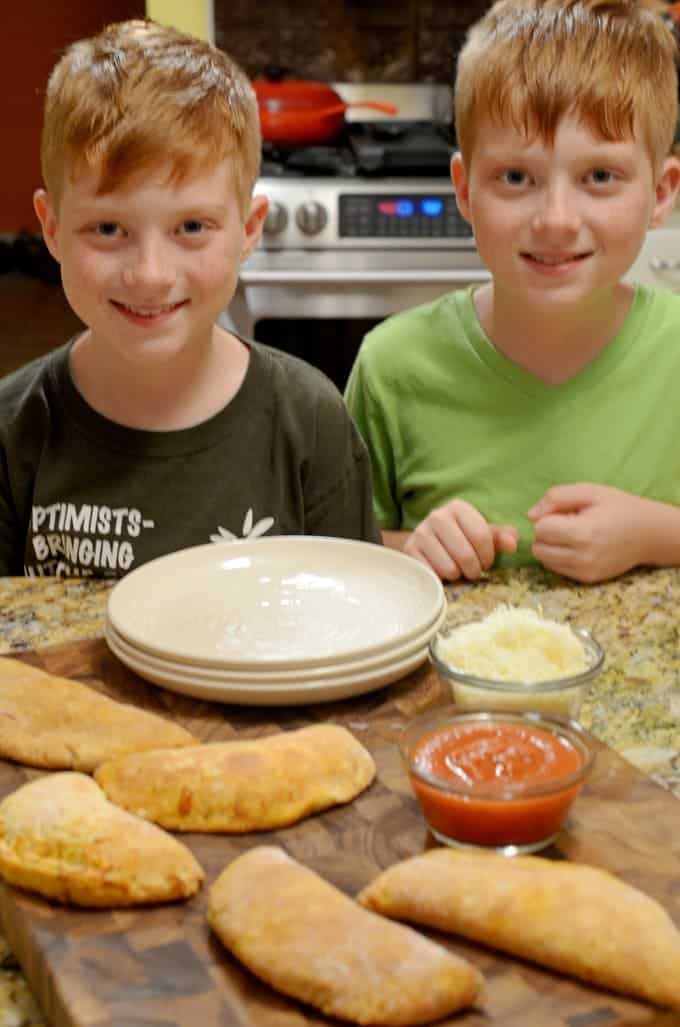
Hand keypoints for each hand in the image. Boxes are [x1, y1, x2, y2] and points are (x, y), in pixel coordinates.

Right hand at [403, 499, 518, 580]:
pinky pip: (433, 575)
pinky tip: (441, 572)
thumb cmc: (460, 539)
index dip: (488, 556)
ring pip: (450, 568)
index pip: (482, 536)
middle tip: (473, 571)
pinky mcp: (409, 551)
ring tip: (457, 570)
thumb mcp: (481, 535)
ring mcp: (420, 533)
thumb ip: (500, 537)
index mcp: (458, 507)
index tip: (487, 562)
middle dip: (474, 570)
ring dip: (457, 576)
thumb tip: (513, 542)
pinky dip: (441, 580)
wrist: (426, 545)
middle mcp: (437, 516)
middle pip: (466, 555)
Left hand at [528, 483, 649, 582]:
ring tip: (571, 536)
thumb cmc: (618, 507)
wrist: (648, 533)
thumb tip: (530, 515)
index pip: (541, 529)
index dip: (548, 517)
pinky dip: (559, 557)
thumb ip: (556, 498)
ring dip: (550, 547)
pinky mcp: (586, 580)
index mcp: (584, 532)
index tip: (565, 513)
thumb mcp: (589, 491)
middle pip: (538, 548)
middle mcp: (583, 557)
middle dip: (545, 534)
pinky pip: (556, 569)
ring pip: (544, 561)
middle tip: (566, 524)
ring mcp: (585, 572)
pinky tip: (576, 547)